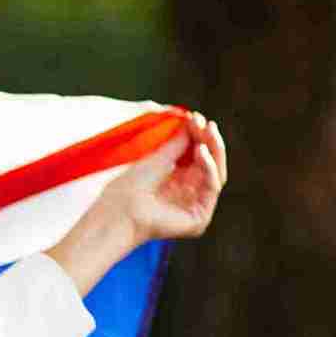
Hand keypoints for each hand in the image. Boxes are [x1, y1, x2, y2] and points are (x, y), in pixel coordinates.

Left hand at [46, 110, 226, 294]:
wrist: (119, 212)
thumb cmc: (129, 188)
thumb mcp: (156, 158)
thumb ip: (178, 142)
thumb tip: (194, 122)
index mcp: (175, 182)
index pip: (196, 157)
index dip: (198, 137)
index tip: (196, 117)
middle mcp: (187, 195)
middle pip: (209, 165)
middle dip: (210, 142)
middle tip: (208, 124)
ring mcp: (194, 207)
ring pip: (216, 175)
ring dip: (213, 152)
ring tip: (206, 134)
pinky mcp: (199, 219)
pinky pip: (212, 188)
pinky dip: (210, 168)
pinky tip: (201, 152)